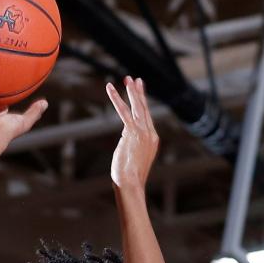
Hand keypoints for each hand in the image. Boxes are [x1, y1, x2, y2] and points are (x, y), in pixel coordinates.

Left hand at [106, 76, 158, 191]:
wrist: (131, 184)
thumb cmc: (131, 178)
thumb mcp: (134, 160)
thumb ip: (132, 147)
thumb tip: (126, 142)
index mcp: (152, 140)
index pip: (147, 119)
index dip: (143, 105)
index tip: (140, 94)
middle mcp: (150, 133)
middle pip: (144, 109)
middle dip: (139, 93)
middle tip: (135, 80)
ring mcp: (142, 132)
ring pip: (136, 107)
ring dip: (131, 91)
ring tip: (127, 78)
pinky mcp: (132, 132)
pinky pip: (123, 111)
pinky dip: (116, 98)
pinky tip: (111, 88)